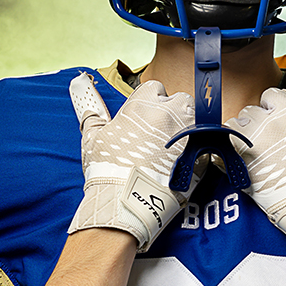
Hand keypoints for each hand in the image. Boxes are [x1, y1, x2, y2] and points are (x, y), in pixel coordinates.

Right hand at [68, 74, 203, 251]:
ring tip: (175, 150)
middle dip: (174, 113)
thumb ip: (90, 106)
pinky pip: (208, 142)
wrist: (125, 203)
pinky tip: (184, 163)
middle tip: (162, 135)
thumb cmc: (106, 169)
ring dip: (189, 129)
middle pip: (180, 100)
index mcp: (143, 104)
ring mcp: (188, 132)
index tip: (145, 120)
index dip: (150, 103)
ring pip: (197, 118)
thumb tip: (77, 82)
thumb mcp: (93, 135)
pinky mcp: (201, 153)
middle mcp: (168, 113)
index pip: (155, 88)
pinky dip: (199, 150)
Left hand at [225, 74, 285, 261]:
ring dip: (240, 136)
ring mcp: (251, 145)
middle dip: (258, 123)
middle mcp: (268, 124)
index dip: (276, 108)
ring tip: (255, 153)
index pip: (271, 95)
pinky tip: (238, 163)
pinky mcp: (240, 167)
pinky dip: (225, 155)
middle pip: (251, 111)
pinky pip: (220, 151)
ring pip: (233, 127)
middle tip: (270, 142)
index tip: (283, 123)